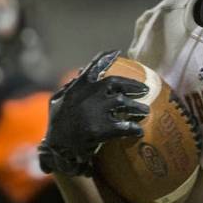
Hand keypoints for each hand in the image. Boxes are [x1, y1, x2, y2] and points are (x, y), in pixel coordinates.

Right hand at [38, 50, 149, 176]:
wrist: (56, 151)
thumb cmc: (57, 126)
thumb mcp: (58, 102)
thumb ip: (70, 88)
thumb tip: (80, 71)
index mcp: (76, 88)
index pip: (92, 68)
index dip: (105, 58)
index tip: (117, 51)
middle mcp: (86, 96)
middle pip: (114, 83)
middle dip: (132, 84)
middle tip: (145, 89)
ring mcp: (93, 112)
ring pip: (123, 103)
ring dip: (137, 106)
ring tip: (146, 111)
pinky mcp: (99, 130)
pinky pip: (123, 126)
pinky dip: (133, 128)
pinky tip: (139, 132)